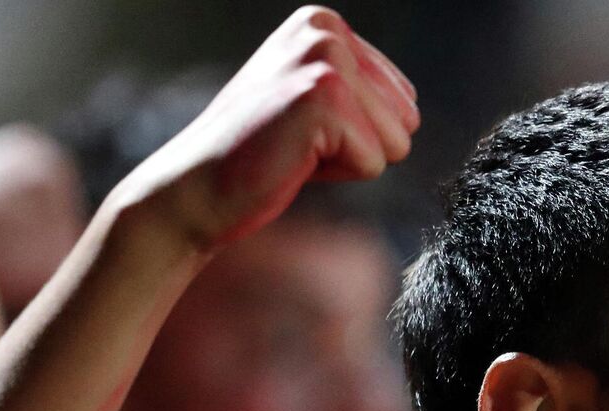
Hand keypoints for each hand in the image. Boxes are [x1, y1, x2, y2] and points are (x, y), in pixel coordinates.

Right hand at [112, 5, 417, 255]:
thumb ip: (358, 90)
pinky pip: (374, 163)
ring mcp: (324, 59)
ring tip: (294, 149)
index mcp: (323, 23)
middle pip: (406, 118)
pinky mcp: (323, 98)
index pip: (403, 98)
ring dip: (347, 160)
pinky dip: (335, 175)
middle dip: (359, 145)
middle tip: (298, 142)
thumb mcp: (309, 101)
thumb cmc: (257, 155)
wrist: (195, 189)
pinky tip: (291, 161)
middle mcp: (324, 30)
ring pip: (396, 141)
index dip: (359, 131)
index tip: (303, 129)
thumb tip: (412, 108)